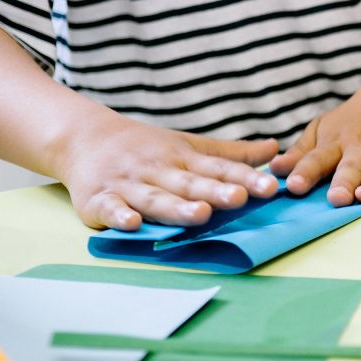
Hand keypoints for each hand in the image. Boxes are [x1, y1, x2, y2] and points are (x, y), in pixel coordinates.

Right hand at [57, 114, 278, 230]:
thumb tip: (275, 149)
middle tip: (240, 198)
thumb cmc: (148, 148)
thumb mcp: (190, 146)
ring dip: (176, 207)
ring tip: (200, 215)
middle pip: (190, 184)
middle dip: (215, 192)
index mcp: (183, 159)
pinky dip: (119, 215)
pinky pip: (110, 208)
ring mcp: (129, 185)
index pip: (219, 169)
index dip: (245, 178)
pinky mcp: (99, 199)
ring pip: (155, 198)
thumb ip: (232, 154)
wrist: (84, 137)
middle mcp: (158, 171)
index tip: (270, 187)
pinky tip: (132, 223)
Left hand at [271, 82, 360, 206]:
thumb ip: (301, 153)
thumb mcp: (323, 130)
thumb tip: (274, 170)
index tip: (294, 186)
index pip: (318, 157)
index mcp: (336, 140)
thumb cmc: (353, 122)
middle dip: (344, 181)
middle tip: (337, 198)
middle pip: (352, 164)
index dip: (306, 171)